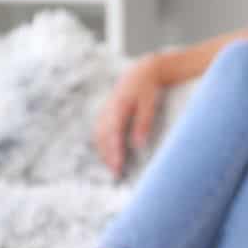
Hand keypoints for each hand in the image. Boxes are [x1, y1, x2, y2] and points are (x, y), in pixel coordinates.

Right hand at [93, 53, 167, 177]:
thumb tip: (138, 145)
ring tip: (113, 168)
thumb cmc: (148, 88)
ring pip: (99, 135)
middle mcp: (108, 110)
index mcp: (118, 107)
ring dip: (104, 152)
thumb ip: (143, 123)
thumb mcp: (149, 104)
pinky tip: (109, 155)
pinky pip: (100, 131)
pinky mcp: (106, 112)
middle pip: (103, 137)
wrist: (141, 72)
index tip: (118, 166)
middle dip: (108, 156)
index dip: (115, 152)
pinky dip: (103, 144)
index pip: (113, 134)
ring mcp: (105, 111)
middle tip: (116, 174)